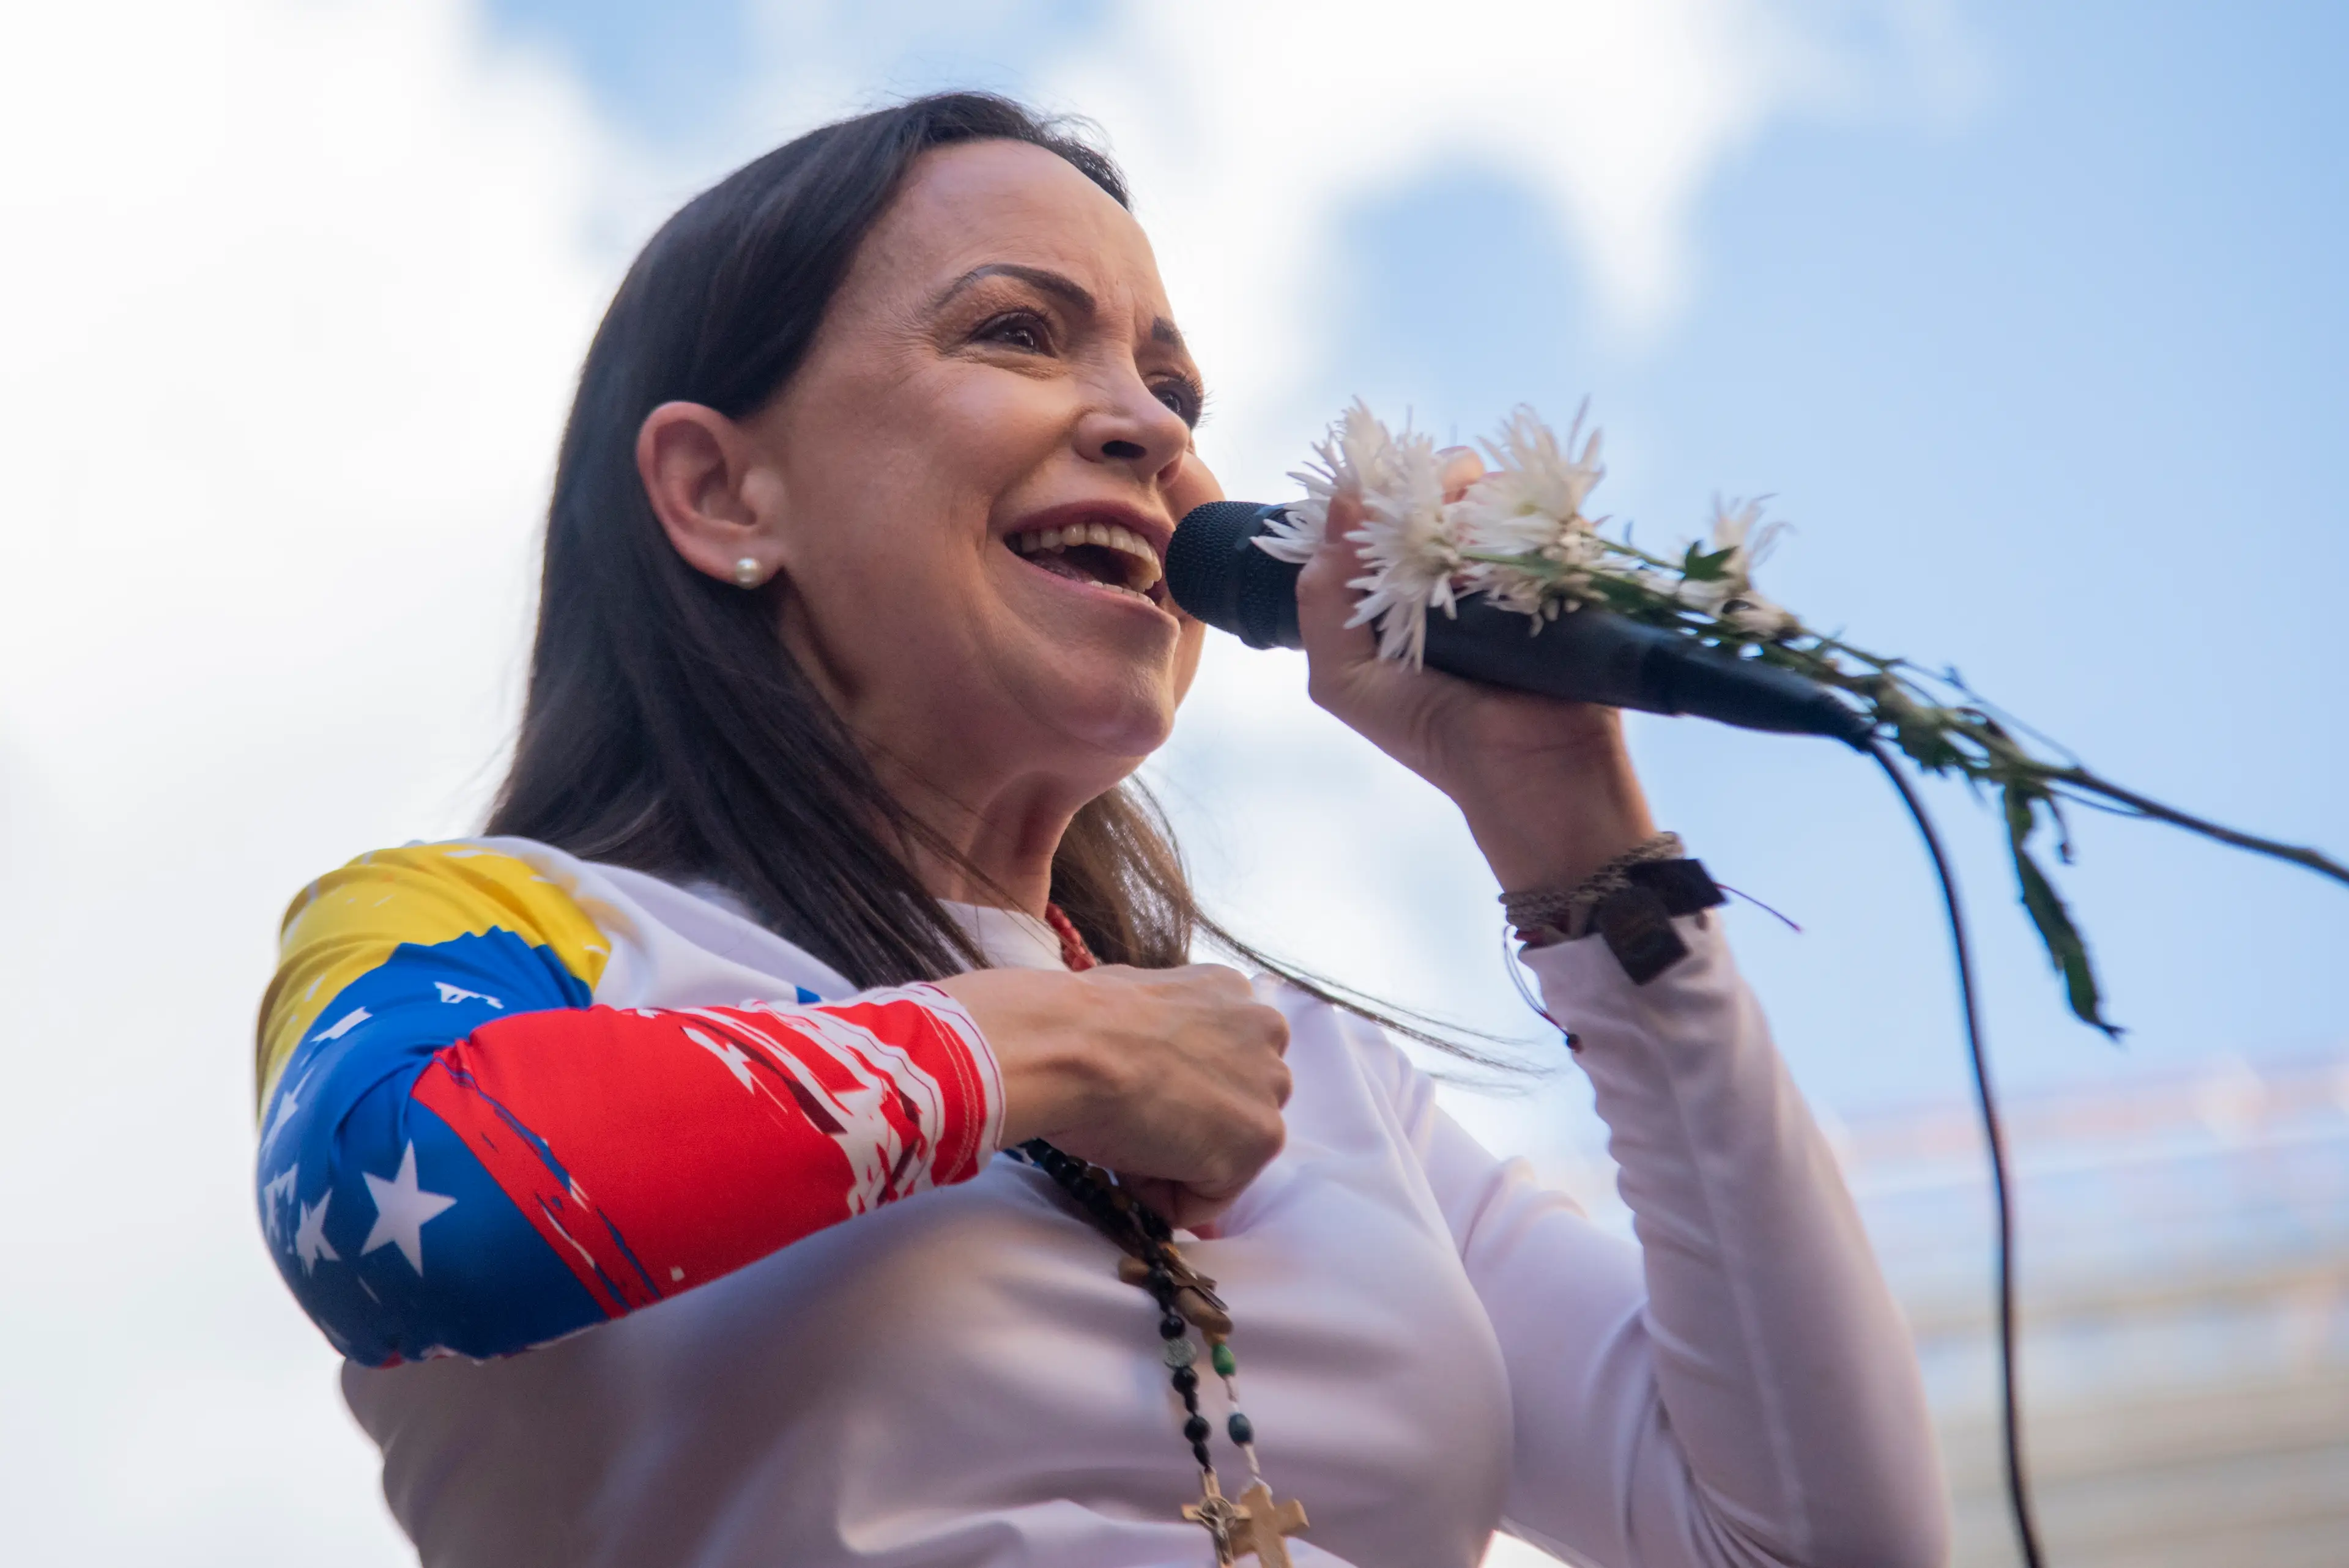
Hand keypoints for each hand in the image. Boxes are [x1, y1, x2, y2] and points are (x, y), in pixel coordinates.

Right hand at [935, 962, 1290, 1228]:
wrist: (1065, 1048)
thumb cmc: (1073, 1026)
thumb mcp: (1132, 1007)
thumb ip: (1165, 1036)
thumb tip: (1148, 1069)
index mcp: (1230, 991)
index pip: (1217, 1064)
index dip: (1170, 1091)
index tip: (1133, 1093)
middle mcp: (1266, 1030)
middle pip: (1228, 1109)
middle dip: (1182, 1127)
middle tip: (1128, 1119)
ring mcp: (1269, 1086)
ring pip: (1222, 1154)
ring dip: (1173, 1161)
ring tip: (1127, 1134)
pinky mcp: (1260, 1139)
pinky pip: (1207, 1197)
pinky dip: (1164, 1197)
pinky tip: (1131, 1162)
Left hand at [1295, 449, 1657, 891]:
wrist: (1528, 773)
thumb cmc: (1432, 734)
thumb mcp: (1345, 681)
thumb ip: (1321, 602)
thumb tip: (1339, 506)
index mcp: (1398, 595)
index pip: (1379, 520)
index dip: (1374, 492)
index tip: (1375, 479)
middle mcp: (1454, 577)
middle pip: (1439, 496)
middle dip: (1432, 481)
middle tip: (1438, 487)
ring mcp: (1511, 571)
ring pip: (1494, 497)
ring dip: (1479, 493)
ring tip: (1472, 516)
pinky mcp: (1563, 572)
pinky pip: (1549, 517)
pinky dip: (1531, 507)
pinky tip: (1513, 524)